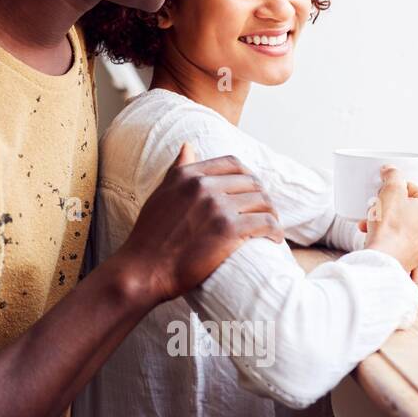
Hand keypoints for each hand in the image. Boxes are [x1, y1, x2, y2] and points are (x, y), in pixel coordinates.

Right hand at [111, 142, 282, 306]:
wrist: (142, 270)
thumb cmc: (149, 237)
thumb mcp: (160, 194)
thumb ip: (177, 170)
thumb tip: (188, 146)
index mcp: (186, 175)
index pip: (231, 163)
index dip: (248, 176)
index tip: (252, 190)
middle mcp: (202, 186)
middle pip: (251, 182)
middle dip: (262, 196)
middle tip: (265, 211)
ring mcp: (216, 207)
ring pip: (262, 201)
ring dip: (272, 214)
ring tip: (272, 226)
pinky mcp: (229, 231)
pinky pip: (265, 223)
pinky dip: (275, 231)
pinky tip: (274, 239)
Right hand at [360, 166, 417, 271]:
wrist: (385, 258)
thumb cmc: (389, 225)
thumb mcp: (390, 191)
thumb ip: (393, 175)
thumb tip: (391, 169)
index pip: (411, 189)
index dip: (393, 190)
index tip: (381, 196)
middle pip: (408, 208)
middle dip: (388, 208)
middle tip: (374, 210)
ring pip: (405, 225)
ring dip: (387, 222)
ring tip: (370, 225)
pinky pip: (404, 240)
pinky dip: (392, 237)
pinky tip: (378, 237)